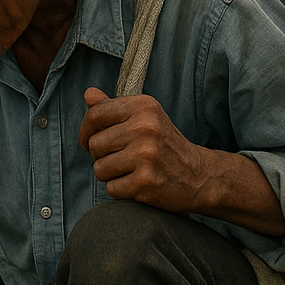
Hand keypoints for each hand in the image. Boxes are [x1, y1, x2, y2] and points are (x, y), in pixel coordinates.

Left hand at [78, 88, 284, 234]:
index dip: (86, 131)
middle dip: (101, 156)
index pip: (95, 115)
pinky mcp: (146, 181)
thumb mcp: (144, 118)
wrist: (199, 175)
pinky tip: (137, 183)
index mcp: (144, 107)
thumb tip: (88, 94)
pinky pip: (112, 189)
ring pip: (99, 169)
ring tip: (131, 170)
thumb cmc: (163, 145)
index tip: (90, 140)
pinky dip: (120, 190)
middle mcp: (145, 128)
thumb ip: (113, 107)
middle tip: (121, 158)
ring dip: (110, 175)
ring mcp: (146, 155)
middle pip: (95, 145)